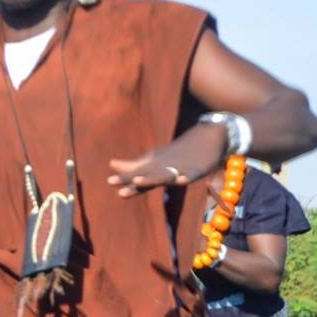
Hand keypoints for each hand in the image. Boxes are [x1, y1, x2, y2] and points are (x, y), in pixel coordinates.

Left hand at [108, 122, 225, 198]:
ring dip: (151, 178)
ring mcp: (181, 168)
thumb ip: (132, 165)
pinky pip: (193, 174)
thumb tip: (111, 164)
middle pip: (145, 174)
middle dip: (130, 177)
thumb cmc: (176, 151)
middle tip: (112, 180)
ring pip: (165, 175)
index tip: (109, 181)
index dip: (124, 178)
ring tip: (137, 180)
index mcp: (155, 166)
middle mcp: (164, 166)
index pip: (137, 175)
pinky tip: (182, 180)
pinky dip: (188, 176)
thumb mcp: (154, 159)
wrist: (207, 136)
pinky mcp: (198, 169)